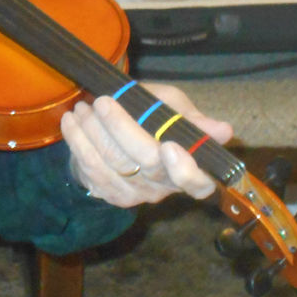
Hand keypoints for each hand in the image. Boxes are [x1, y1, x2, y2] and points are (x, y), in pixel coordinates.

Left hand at [60, 82, 232, 207]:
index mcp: (189, 168)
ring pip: (114, 164)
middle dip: (122, 129)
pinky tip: (71, 121)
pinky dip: (78, 142)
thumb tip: (224, 131)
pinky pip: (91, 169)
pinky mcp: (108, 193)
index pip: (198, 184)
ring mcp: (135, 194)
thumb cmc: (149, 117)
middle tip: (103, 102)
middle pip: (147, 164)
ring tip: (84, 107)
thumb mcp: (171, 107)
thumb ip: (190, 118)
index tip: (169, 146)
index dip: (185, 171)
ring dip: (94, 132)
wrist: (111, 132)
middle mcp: (164, 187)